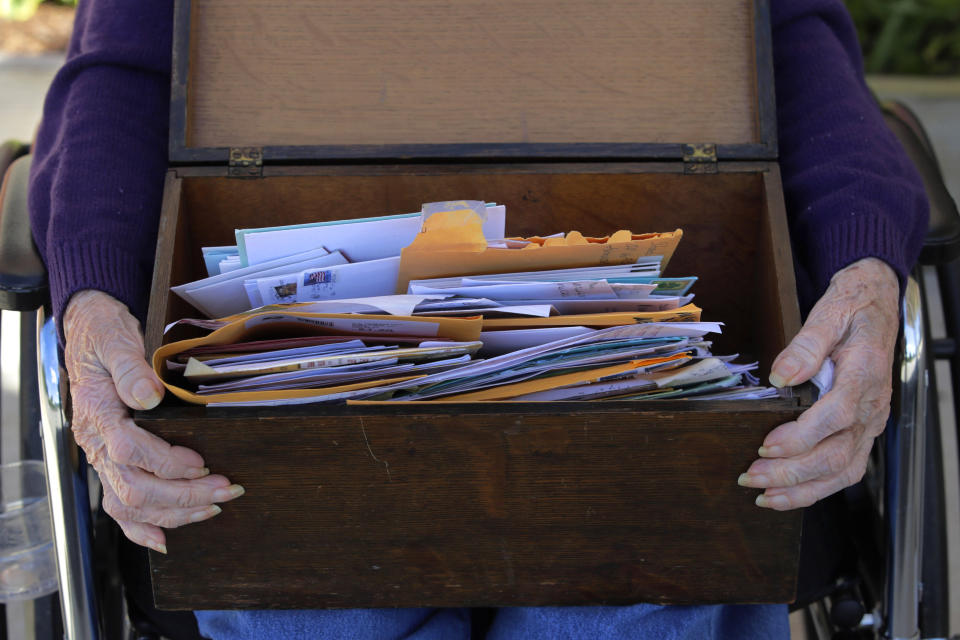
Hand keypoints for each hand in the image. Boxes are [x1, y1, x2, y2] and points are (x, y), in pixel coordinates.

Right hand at [63, 290, 243, 552]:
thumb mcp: (116, 340)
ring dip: (174, 512)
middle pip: (134, 487)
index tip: (201, 462)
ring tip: (214, 507)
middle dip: (183, 495)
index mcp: (99, 413)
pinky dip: (140, 527)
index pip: (130, 450)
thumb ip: (131, 368)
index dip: (166, 462)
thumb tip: (149, 395)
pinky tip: (165, 538)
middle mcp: (96, 442)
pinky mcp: (110, 462)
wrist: (88, 333)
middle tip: (226, 489)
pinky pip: (117, 506)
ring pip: (129, 503)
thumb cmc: (104, 336)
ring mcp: (101, 456)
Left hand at [738, 258, 898, 508]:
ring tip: (765, 497)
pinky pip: (846, 468)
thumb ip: (806, 345)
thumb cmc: (850, 310)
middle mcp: (871, 407)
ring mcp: (869, 422)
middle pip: (837, 454)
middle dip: (793, 473)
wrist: (874, 305)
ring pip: (843, 470)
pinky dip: (817, 487)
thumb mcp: (828, 314)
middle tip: (752, 477)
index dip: (801, 437)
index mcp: (863, 376)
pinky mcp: (863, 430)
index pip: (835, 417)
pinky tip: (788, 494)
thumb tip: (782, 374)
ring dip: (804, 490)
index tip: (766, 446)